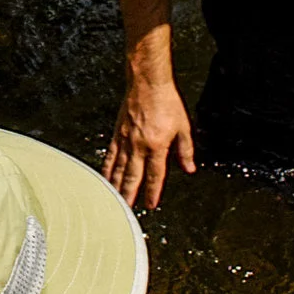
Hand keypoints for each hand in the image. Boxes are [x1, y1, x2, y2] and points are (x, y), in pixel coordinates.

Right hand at [104, 70, 195, 209]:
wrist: (147, 82)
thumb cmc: (167, 102)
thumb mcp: (184, 127)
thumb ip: (186, 150)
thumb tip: (189, 169)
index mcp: (157, 145)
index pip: (155, 175)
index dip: (153, 192)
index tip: (151, 206)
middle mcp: (139, 145)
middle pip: (133, 176)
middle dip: (129, 195)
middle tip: (126, 211)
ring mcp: (125, 140)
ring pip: (118, 169)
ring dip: (116, 187)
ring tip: (113, 201)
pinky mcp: (117, 134)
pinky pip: (110, 156)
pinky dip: (107, 170)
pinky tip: (104, 178)